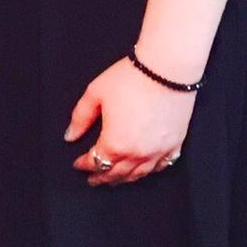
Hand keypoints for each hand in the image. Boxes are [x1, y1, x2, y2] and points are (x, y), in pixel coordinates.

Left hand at [65, 57, 192, 186]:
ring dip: (123, 178)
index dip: (83, 165)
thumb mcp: (96, 93)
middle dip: (102, 177)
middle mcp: (137, 153)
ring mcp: (158, 151)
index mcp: (115, 143)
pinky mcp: (175, 143)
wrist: (167, 68)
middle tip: (93, 179)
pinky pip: (162, 166)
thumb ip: (80, 118)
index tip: (78, 164)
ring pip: (138, 174)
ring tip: (114, 178)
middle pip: (116, 174)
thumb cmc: (131, 78)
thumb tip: (70, 136)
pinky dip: (150, 170)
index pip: (95, 162)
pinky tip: (144, 169)